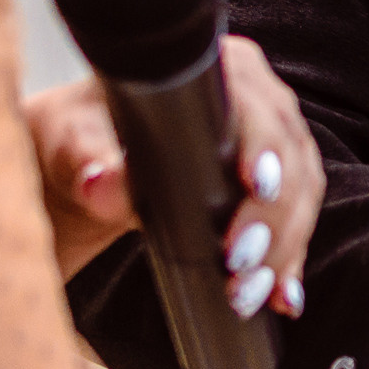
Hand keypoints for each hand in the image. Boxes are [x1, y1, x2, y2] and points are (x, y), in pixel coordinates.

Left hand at [22, 38, 324, 316]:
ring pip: (300, 195)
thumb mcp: (68, 143)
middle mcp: (256, 99)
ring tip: (246, 292)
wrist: (77, 166)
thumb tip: (101, 182)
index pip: (260, 107)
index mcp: (220, 71)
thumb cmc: (73, 139)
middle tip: (238, 263)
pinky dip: (290, 262)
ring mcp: (269, 144)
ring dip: (282, 248)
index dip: (265, 146)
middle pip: (291, 156)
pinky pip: (295, 222)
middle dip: (273, 217)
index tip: (253, 187)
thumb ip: (84, 157)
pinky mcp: (270, 186)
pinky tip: (282, 297)